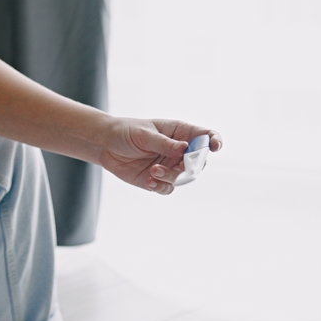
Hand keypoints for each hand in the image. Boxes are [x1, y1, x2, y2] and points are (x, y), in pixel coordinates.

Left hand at [97, 118, 221, 194]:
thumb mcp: (144, 134)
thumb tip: (184, 148)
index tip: (214, 147)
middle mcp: (179, 150)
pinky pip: (168, 188)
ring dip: (171, 177)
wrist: (105, 145)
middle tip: (179, 166)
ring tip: (153, 171)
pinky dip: (160, 186)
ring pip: (184, 178)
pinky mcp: (159, 179)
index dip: (213, 141)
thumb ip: (164, 143)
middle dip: (191, 166)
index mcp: (179, 132)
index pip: (204, 136)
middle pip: (198, 162)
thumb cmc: (126, 132)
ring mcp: (170, 165)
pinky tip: (149, 180)